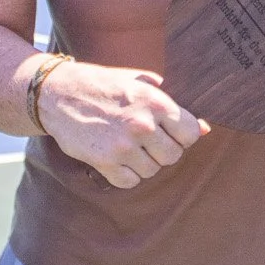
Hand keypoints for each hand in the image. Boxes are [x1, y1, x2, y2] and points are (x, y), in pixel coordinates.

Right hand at [37, 62, 207, 189]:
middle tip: (146, 140)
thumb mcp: (140, 83)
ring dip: (143, 162)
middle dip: (162, 150)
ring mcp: (123, 145)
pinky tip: (116, 157)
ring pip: (152, 170)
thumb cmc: (105, 86)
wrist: (58, 93)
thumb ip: (172, 106)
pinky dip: (125, 174)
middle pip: (173, 156)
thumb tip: (205, 130)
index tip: (169, 132)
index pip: (190, 134)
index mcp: (155, 102)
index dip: (182, 135)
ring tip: (128, 145)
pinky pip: (130, 181)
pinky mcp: (104, 162)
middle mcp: (142, 124)